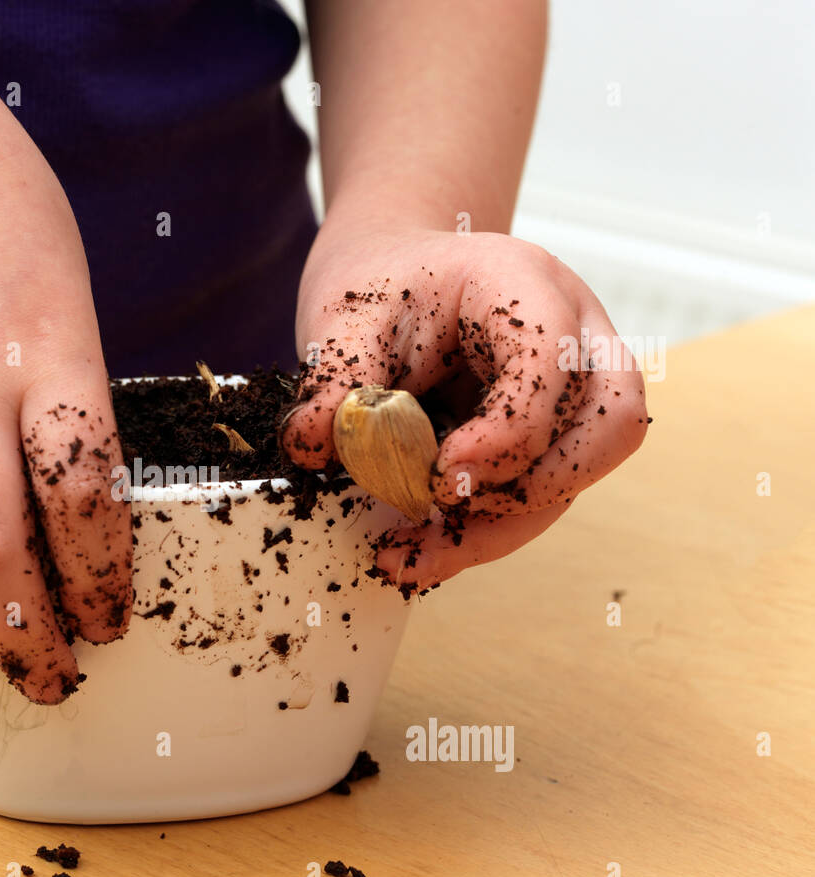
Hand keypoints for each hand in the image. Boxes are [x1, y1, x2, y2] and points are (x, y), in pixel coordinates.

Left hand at [284, 217, 649, 591]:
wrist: (394, 276)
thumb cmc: (381, 286)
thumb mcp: (344, 319)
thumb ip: (333, 381)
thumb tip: (312, 445)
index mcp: (525, 284)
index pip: (554, 362)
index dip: (508, 432)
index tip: (440, 475)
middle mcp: (574, 334)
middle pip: (609, 427)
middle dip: (530, 490)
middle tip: (444, 508)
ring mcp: (574, 389)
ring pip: (577, 477)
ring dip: (498, 530)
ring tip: (408, 556)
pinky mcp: (552, 438)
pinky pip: (539, 498)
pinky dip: (481, 534)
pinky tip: (417, 554)